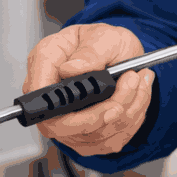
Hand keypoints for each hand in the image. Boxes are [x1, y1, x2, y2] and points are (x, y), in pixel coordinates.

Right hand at [22, 24, 154, 155]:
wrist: (122, 56)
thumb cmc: (106, 43)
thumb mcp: (103, 36)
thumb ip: (90, 52)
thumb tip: (71, 69)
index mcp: (46, 62)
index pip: (39, 93)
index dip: (62, 101)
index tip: (97, 93)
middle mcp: (50, 94)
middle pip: (62, 124)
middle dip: (103, 113)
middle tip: (129, 86)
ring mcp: (65, 119)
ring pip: (93, 134)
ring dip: (126, 109)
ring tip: (138, 80)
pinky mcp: (84, 136)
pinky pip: (108, 140)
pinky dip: (130, 120)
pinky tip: (136, 97)